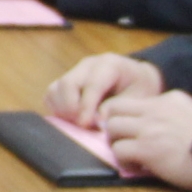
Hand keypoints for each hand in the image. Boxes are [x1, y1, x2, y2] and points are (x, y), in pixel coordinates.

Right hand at [44, 51, 162, 125]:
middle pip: (68, 83)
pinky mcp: (66, 82)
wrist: (137, 78)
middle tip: (82, 126)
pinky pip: (52, 95)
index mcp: (109, 65)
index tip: (84, 125)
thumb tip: (97, 120)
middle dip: (71, 108)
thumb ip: (117, 107)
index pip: (92, 84)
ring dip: (62, 110)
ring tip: (79, 124)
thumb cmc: (139, 89)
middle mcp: (88, 65)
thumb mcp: (138, 98)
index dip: (86, 106)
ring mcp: (74, 71)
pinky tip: (72, 119)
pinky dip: (57, 109)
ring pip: (55, 89)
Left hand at [96, 89, 191, 190]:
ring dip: (117, 143)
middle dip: (114, 127)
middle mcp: (156, 109)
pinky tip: (138, 167)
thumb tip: (152, 126)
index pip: (134, 102)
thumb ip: (171, 114)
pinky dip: (124, 161)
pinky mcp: (147, 148)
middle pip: (114, 109)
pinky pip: (119, 150)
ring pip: (112, 127)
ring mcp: (150, 128)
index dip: (127, 118)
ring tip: (130, 156)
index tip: (132, 132)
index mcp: (169, 99)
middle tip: (124, 142)